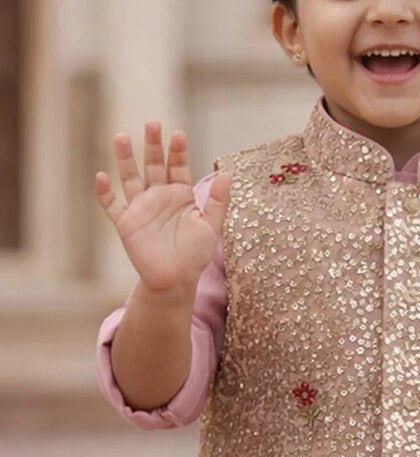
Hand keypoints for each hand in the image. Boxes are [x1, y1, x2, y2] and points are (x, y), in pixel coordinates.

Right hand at [95, 122, 231, 291]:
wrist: (176, 280)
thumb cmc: (195, 255)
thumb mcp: (212, 227)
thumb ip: (219, 201)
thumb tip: (228, 173)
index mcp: (180, 195)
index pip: (177, 166)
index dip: (177, 151)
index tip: (178, 134)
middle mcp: (158, 197)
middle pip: (153, 165)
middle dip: (152, 145)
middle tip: (152, 123)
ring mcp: (141, 208)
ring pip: (130, 177)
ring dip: (125, 159)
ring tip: (121, 136)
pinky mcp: (126, 223)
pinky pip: (112, 205)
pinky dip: (105, 193)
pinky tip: (102, 177)